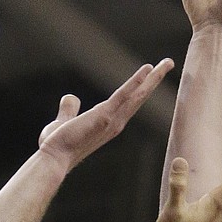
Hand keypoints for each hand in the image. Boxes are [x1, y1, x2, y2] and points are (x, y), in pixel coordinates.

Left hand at [37, 59, 173, 173]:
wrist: (52, 159)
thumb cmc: (57, 146)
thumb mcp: (63, 122)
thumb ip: (69, 110)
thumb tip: (70, 98)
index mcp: (108, 124)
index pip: (128, 103)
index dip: (140, 88)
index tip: (151, 75)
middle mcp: (115, 123)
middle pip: (140, 98)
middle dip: (155, 80)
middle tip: (169, 63)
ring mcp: (112, 121)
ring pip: (138, 95)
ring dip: (153, 78)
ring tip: (167, 63)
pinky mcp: (104, 116)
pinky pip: (123, 96)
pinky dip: (135, 82)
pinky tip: (147, 69)